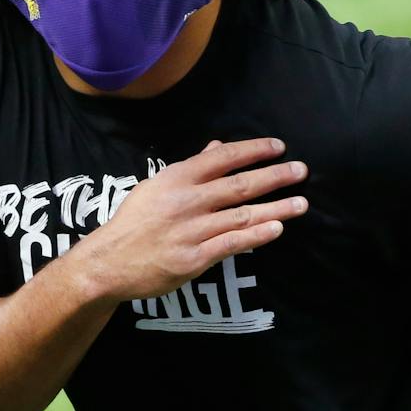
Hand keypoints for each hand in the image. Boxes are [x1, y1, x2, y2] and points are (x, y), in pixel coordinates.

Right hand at [72, 137, 309, 302]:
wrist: (108, 263)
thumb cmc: (133, 223)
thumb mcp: (156, 188)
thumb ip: (190, 168)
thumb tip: (217, 147)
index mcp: (176, 178)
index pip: (222, 157)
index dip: (253, 150)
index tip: (278, 147)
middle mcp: (186, 201)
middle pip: (240, 185)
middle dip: (275, 176)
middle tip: (302, 170)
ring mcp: (191, 231)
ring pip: (242, 215)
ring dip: (276, 208)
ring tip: (301, 202)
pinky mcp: (193, 259)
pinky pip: (232, 243)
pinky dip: (257, 236)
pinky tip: (277, 229)